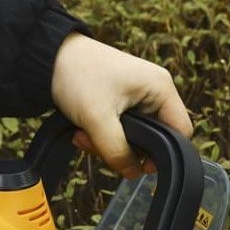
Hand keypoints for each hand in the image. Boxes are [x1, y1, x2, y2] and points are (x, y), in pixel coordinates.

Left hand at [50, 33, 192, 177]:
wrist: (48, 57)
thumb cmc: (77, 74)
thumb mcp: (98, 118)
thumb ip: (117, 151)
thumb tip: (133, 173)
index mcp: (161, 88)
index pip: (181, 132)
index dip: (163, 154)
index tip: (137, 164)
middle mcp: (155, 91)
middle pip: (156, 138)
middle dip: (126, 149)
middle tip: (98, 147)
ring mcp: (138, 96)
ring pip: (135, 137)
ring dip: (109, 144)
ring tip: (84, 136)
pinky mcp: (122, 101)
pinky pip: (122, 130)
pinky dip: (103, 135)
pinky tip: (83, 131)